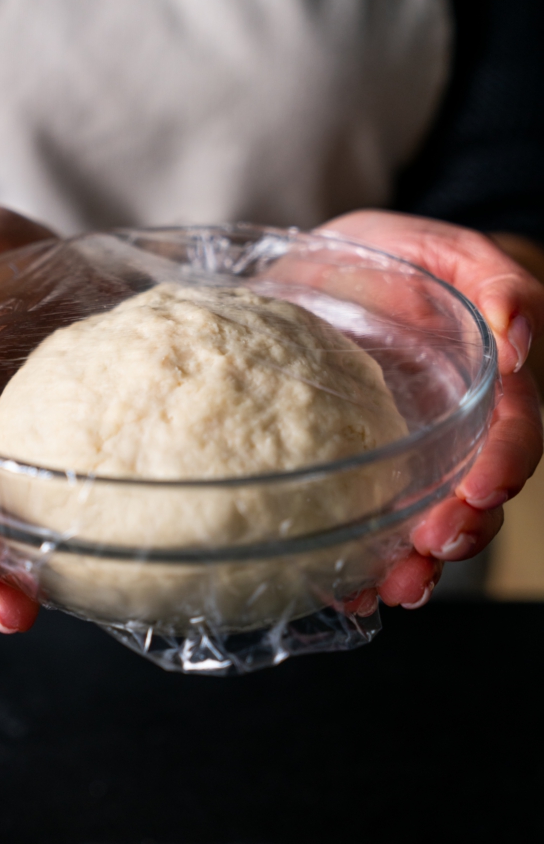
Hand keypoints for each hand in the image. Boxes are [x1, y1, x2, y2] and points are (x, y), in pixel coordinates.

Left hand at [319, 210, 543, 612]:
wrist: (324, 270)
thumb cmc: (397, 257)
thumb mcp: (449, 254)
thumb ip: (498, 283)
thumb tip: (519, 339)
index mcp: (484, 390)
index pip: (512, 438)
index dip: (504, 469)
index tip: (482, 493)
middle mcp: (448, 437)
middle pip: (472, 501)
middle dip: (457, 534)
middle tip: (429, 552)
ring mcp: (399, 459)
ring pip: (420, 525)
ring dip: (412, 566)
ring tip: (388, 589)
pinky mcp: (351, 469)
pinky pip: (361, 524)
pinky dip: (356, 563)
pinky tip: (339, 588)